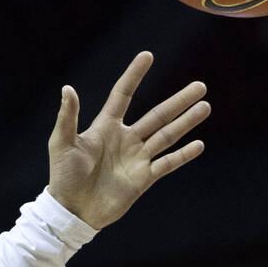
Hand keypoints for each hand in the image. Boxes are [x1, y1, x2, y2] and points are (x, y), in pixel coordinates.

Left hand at [47, 51, 208, 228]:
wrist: (72, 211)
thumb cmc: (63, 176)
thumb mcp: (62, 143)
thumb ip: (67, 117)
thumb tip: (67, 88)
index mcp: (105, 127)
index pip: (122, 95)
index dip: (134, 76)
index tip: (148, 55)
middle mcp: (125, 139)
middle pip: (157, 115)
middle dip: (178, 101)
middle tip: (200, 86)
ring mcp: (136, 158)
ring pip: (167, 136)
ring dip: (186, 122)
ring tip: (205, 106)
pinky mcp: (143, 178)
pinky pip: (167, 164)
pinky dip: (183, 155)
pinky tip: (199, 144)